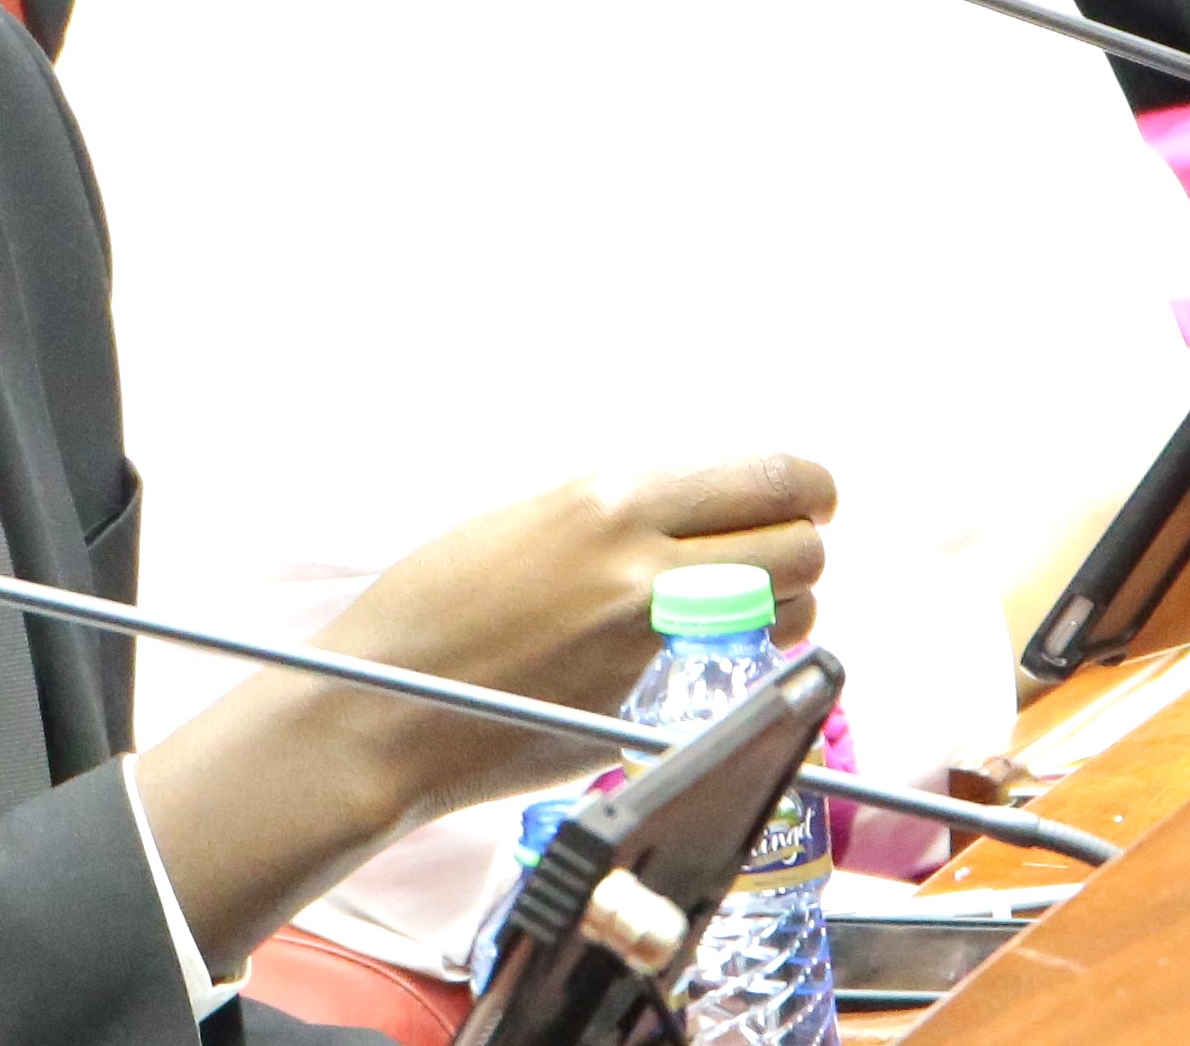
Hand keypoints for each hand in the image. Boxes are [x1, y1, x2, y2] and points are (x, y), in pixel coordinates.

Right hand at [138, 455, 833, 969]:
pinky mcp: (648, 712)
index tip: (807, 493)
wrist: (382, 706)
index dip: (805, 486)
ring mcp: (650, 648)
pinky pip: (742, 674)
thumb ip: (627, 513)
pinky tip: (710, 656)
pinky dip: (748, 660)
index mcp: (610, 499)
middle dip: (802, 544)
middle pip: (799, 545)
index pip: (768, 476)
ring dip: (783, 605)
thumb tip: (707, 510)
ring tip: (743, 605)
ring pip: (788, 613)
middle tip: (782, 550)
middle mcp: (642, 566)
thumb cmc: (439, 605)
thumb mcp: (535, 520)